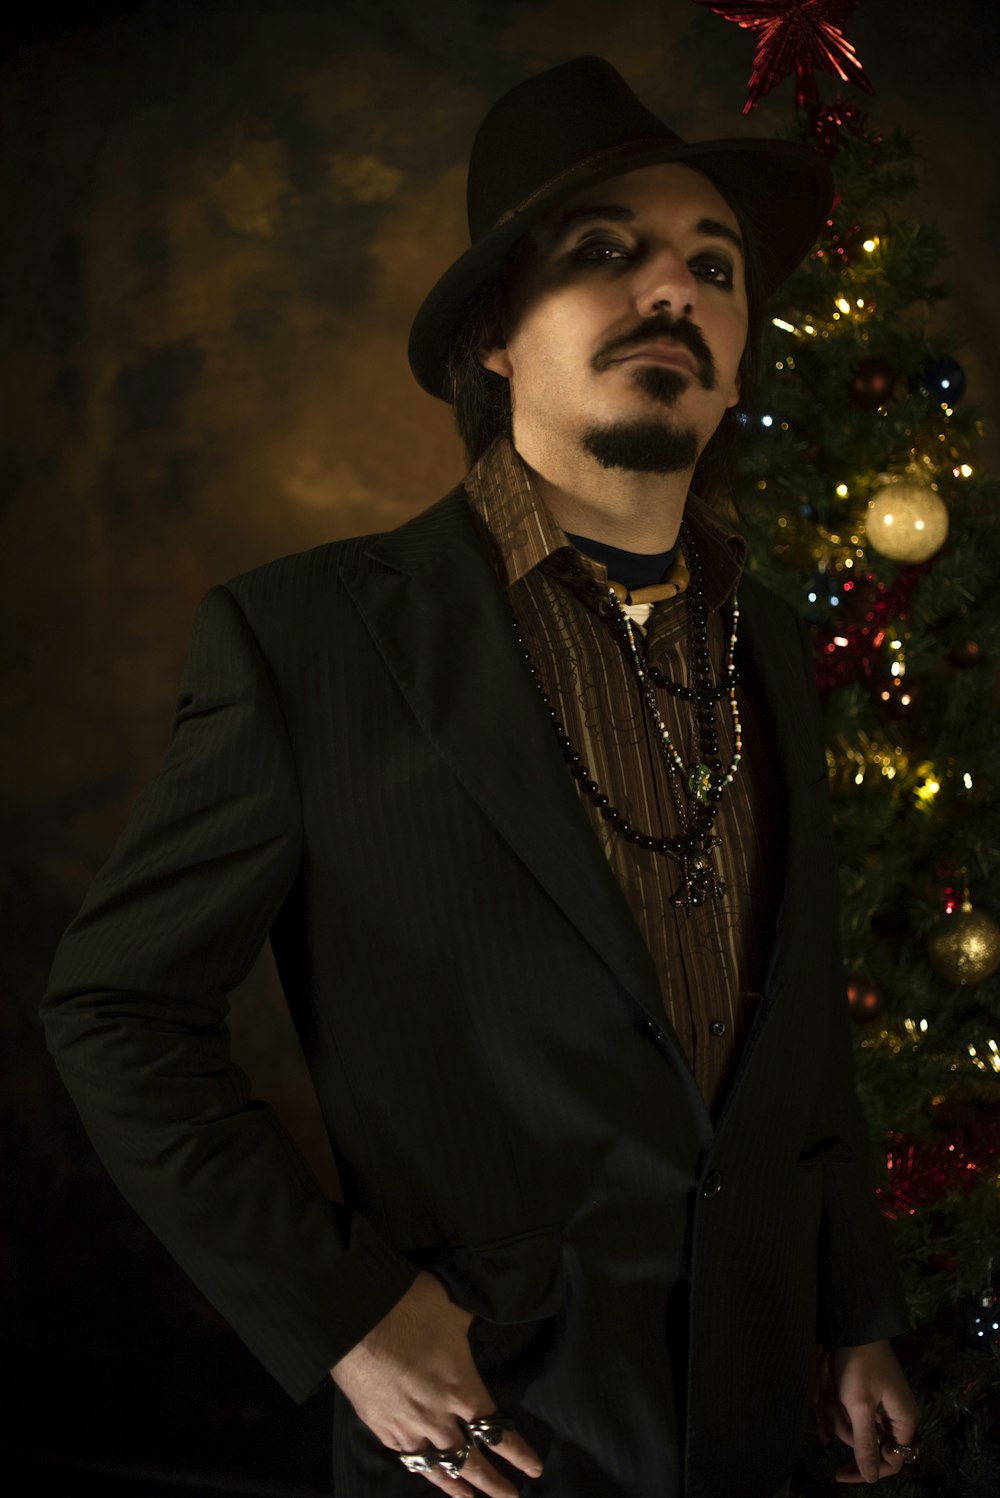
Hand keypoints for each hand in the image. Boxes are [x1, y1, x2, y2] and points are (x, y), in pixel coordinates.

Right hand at [330, 1270, 543, 1495]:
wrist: (355, 1318)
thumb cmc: (409, 1307)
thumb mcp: (453, 1308)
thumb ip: (469, 1324)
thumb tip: (482, 1312)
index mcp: (462, 1390)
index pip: (497, 1432)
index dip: (518, 1453)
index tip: (534, 1468)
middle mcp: (438, 1417)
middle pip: (470, 1461)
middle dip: (493, 1483)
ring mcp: (407, 1426)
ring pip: (437, 1467)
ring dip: (457, 1485)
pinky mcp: (381, 1425)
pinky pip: (408, 1457)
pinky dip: (422, 1469)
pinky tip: (428, 1472)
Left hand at [814, 1338, 919, 1483]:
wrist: (856, 1329)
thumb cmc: (860, 1366)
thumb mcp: (859, 1406)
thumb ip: (865, 1443)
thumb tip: (872, 1478)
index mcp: (905, 1422)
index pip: (893, 1461)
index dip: (868, 1471)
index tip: (839, 1473)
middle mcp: (899, 1418)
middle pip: (874, 1446)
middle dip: (849, 1434)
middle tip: (834, 1413)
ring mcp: (886, 1407)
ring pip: (862, 1430)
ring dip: (843, 1420)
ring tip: (832, 1399)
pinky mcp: (874, 1398)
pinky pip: (859, 1416)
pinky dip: (844, 1410)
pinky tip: (833, 1395)